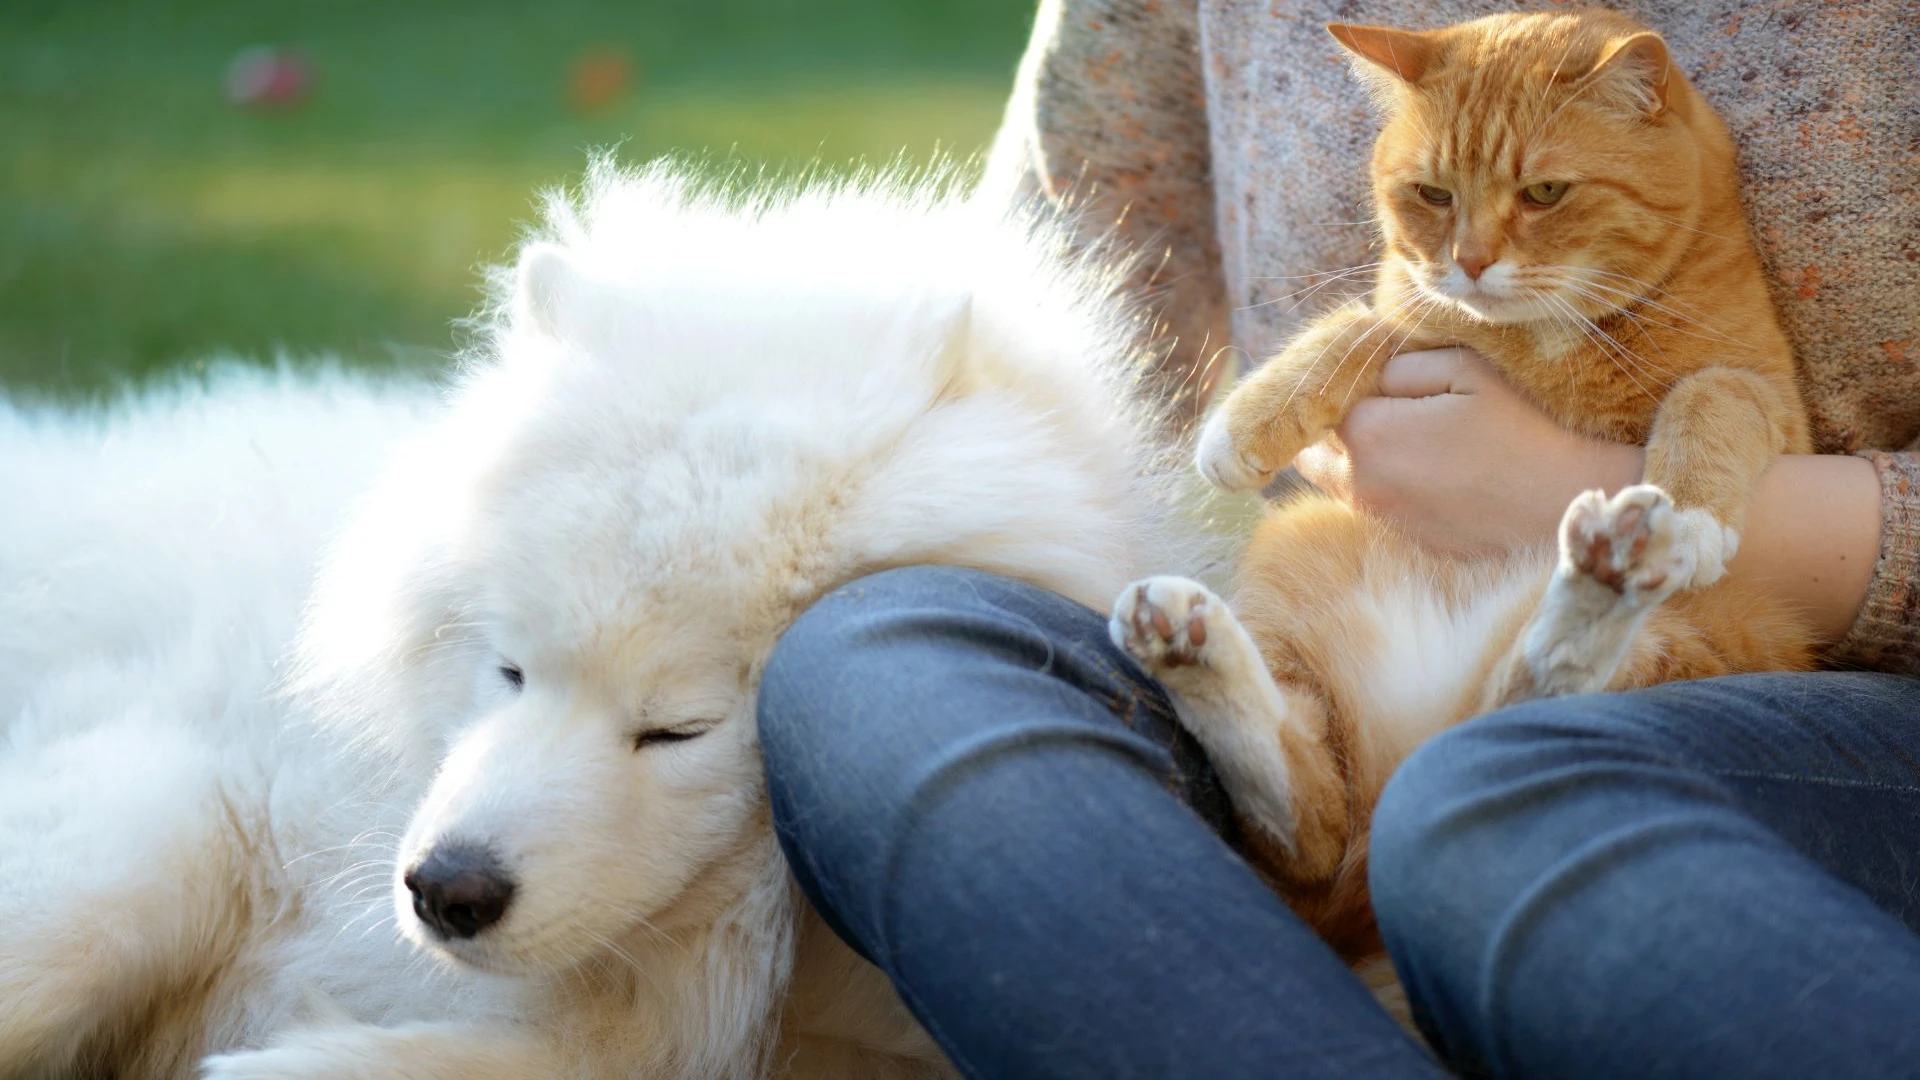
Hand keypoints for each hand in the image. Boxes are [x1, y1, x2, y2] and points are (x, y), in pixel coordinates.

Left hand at [1293, 348, 1642, 555]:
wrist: (1572, 497)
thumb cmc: (1523, 422)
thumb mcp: (1462, 367)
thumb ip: (1399, 364)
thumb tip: (1365, 368)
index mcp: (1366, 435)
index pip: (1323, 399)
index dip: (1346, 380)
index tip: (1373, 367)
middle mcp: (1361, 485)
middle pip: (1316, 448)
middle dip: (1335, 423)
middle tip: (1378, 400)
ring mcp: (1384, 520)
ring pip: (1340, 480)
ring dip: (1357, 456)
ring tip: (1407, 432)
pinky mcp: (1411, 541)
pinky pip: (1378, 505)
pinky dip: (1388, 485)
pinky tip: (1433, 468)